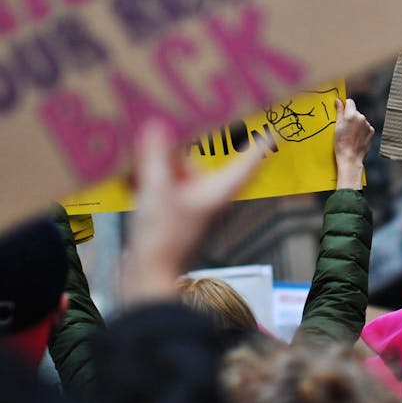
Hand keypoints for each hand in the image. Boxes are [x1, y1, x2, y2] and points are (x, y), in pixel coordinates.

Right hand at [121, 120, 261, 305]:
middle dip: (178, 144)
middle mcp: (205, 195)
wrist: (145, 279)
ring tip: (138, 148)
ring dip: (155, 161)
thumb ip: (156, 157)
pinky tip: (128, 172)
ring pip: (172, 170)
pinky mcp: (166, 210)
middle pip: (197, 160)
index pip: (248, 161)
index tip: (272, 125)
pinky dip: (145, 176)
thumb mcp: (157, 191)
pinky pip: (158, 183)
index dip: (260, 142)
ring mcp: (185, 202)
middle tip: (164, 122)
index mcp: (218, 190)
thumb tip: (159, 126)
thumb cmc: (162, 243)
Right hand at [334, 98, 374, 190]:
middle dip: (350, 116)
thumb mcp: (337, 126)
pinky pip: (365, 127)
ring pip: (361, 120)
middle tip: (344, 127)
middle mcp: (361, 118)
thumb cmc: (341, 143)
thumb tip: (338, 100)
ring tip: (350, 135)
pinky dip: (362, 130)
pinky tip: (356, 138)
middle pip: (355, 111)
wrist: (350, 158)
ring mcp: (368, 125)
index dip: (345, 106)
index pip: (350, 102)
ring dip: (357, 124)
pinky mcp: (372, 132)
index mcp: (351, 115)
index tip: (342, 112)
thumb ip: (339, 111)